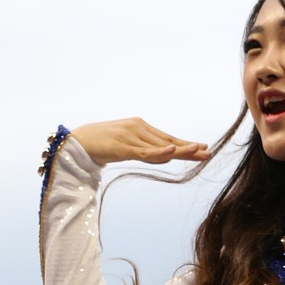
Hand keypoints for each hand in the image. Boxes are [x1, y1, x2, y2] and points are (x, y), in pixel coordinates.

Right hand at [70, 117, 210, 166]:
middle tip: (208, 153)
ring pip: (161, 147)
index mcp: (140, 127)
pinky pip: (145, 152)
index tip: (202, 148)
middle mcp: (139, 128)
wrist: (77, 142)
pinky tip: (172, 152)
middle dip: (189, 148)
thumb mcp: (127, 147)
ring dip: (181, 151)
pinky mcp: (123, 147)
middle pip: (168, 141)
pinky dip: (159, 153)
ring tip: (199, 153)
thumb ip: (146, 151)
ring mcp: (131, 136)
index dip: (185, 145)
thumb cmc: (101, 145)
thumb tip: (166, 157)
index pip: (168, 138)